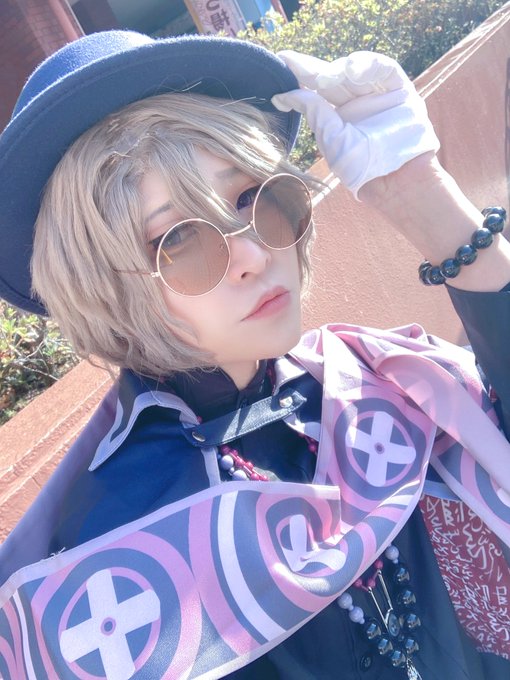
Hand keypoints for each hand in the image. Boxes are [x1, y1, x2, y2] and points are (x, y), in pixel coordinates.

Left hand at [272, 51, 439, 198]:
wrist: (394, 182)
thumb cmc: (362, 168)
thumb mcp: (332, 139)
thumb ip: (314, 112)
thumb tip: (285, 94)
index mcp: (339, 116)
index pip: (317, 91)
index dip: (300, 76)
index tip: (281, 63)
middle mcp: (358, 102)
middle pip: (333, 77)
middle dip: (312, 68)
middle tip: (291, 61)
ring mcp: (378, 94)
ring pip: (356, 71)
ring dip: (338, 69)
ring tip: (323, 78)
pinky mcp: (400, 90)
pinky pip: (385, 70)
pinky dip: (368, 65)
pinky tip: (351, 69)